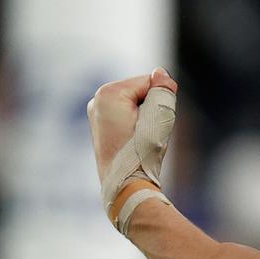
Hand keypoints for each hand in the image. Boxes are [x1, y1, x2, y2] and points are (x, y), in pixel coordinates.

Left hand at [88, 68, 178, 185]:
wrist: (126, 185)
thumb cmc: (142, 152)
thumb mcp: (160, 116)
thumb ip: (163, 89)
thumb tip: (160, 73)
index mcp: (108, 93)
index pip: (150, 82)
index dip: (159, 101)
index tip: (151, 124)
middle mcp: (97, 100)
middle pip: (142, 91)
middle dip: (151, 107)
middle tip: (146, 133)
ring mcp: (97, 113)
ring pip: (137, 103)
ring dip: (146, 117)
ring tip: (140, 138)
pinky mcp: (101, 125)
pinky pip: (128, 114)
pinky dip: (137, 124)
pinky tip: (134, 140)